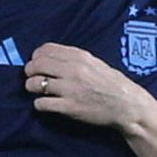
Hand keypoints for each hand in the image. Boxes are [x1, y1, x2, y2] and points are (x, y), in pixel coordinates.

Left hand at [24, 43, 145, 128]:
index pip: (45, 49)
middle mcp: (73, 70)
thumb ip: (74, 59)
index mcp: (80, 56)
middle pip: (36, 65)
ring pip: (35, 84)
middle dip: (30, 72)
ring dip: (32, 87)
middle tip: (32, 78)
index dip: (36, 56)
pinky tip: (46, 104)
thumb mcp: (95, 63)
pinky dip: (39, 104)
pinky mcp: (69, 107)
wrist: (127, 105)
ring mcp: (70, 89)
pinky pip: (41, 103)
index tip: (37, 63)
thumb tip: (49, 57)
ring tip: (38, 91)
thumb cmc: (112, 84)